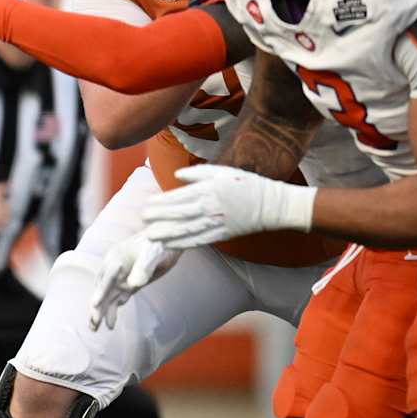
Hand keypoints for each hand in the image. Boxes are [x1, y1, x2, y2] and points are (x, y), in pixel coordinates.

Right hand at [89, 231, 177, 329]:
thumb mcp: (155, 253)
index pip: (107, 277)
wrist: (170, 239)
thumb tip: (133, 284)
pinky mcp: (130, 284)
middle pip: (102, 289)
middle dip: (97, 306)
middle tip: (93, 322)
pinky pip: (118, 299)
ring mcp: (122, 277)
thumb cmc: (161, 242)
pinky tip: (111, 324)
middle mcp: (115, 269)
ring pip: (107, 297)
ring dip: (101, 312)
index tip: (94, 304)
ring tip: (93, 329)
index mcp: (117, 259)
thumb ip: (145, 267)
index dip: (101, 290)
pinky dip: (113, 310)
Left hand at [141, 164, 316, 250]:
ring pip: (187, 230)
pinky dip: (183, 244)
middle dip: (159, 218)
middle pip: (180, 214)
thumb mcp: (223, 172)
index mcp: (210, 190)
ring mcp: (218, 223)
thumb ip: (198, 173)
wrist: (273, 205)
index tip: (147, 206)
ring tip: (150, 236)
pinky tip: (169, 245)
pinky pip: (199, 241)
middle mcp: (212, 207)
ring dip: (167, 234)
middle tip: (143, 220)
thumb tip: (176, 176)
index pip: (180, 197)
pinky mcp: (223, 235)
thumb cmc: (247, 184)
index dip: (161, 203)